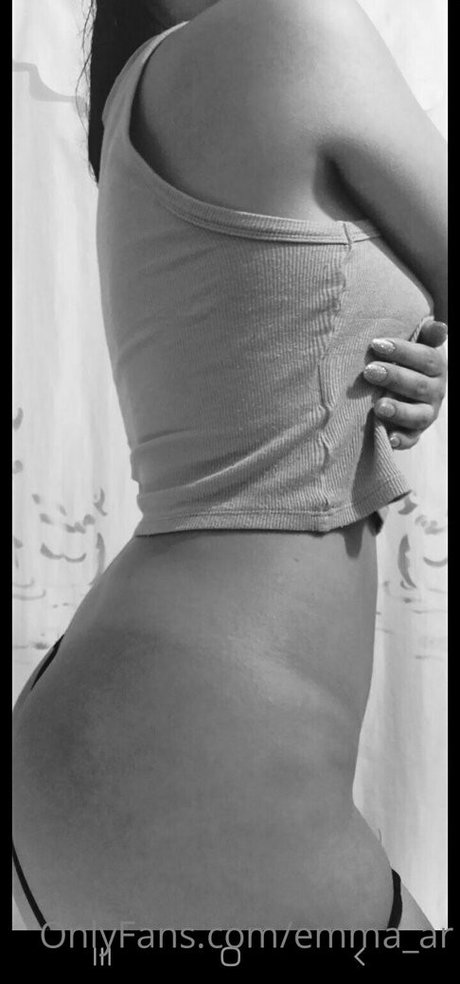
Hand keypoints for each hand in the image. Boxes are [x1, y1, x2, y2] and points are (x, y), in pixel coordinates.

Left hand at [363, 318, 447, 448]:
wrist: (403, 391)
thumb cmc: (406, 362)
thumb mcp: (417, 345)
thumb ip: (427, 335)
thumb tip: (440, 326)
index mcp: (437, 368)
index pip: (426, 358)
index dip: (403, 351)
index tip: (375, 344)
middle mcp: (435, 392)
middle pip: (418, 386)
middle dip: (394, 378)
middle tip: (369, 371)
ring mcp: (426, 414)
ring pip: (418, 415)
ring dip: (399, 411)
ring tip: (378, 406)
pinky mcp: (414, 433)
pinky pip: (411, 439)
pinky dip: (401, 440)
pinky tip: (388, 438)